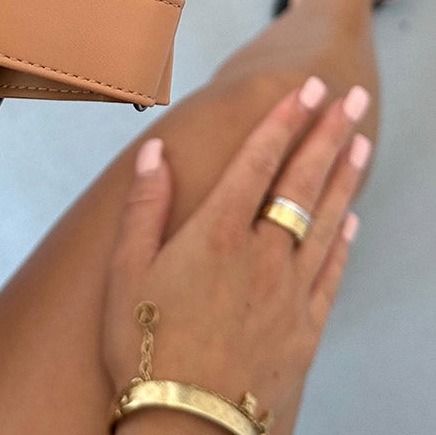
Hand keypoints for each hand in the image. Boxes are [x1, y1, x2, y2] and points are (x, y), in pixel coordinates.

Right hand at [103, 78, 370, 429]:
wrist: (187, 430)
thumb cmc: (144, 348)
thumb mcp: (124, 271)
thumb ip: (145, 206)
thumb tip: (156, 154)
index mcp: (217, 232)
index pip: (260, 160)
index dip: (286, 119)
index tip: (308, 88)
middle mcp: (262, 253)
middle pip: (304, 180)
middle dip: (330, 133)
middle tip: (352, 98)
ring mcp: (290, 291)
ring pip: (328, 218)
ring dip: (347, 175)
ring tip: (363, 141)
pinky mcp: (305, 329)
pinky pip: (334, 273)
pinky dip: (346, 241)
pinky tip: (354, 219)